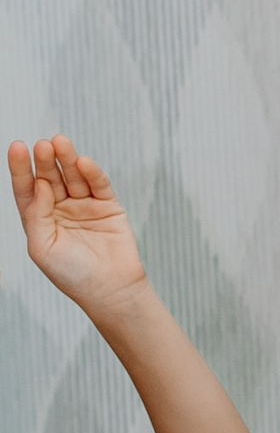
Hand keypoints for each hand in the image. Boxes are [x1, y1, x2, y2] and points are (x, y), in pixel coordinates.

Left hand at [9, 133, 146, 319]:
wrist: (110, 289)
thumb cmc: (72, 274)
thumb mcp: (42, 247)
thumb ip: (37, 214)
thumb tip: (40, 185)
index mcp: (40, 219)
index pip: (27, 188)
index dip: (20, 168)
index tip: (16, 147)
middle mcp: (60, 209)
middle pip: (50, 177)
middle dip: (45, 161)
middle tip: (43, 144)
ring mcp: (85, 206)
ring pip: (73, 176)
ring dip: (67, 159)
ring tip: (60, 142)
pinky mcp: (108, 206)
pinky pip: (99, 185)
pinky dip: (92, 173)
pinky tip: (83, 162)